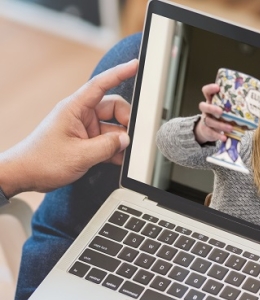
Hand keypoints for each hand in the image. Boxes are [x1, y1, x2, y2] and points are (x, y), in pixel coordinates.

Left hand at [0, 59, 138, 197]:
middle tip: (130, 137)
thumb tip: (126, 140)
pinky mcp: (86, 141)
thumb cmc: (42, 161)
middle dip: (125, 121)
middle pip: (113, 108)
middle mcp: (80, 115)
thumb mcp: (80, 155)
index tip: (134, 66)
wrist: (26, 174)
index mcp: (74, 108)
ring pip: (113, 127)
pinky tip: (117, 159)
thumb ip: (107, 146)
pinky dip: (114, 149)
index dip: (119, 74)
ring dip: (120, 140)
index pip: (100, 85)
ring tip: (122, 153)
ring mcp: (84, 128)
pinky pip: (107, 140)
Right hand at [194, 83, 233, 143]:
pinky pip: (211, 132)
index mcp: (211, 101)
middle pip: (203, 106)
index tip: (217, 87)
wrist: (208, 130)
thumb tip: (254, 105)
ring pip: (209, 121)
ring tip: (230, 128)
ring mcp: (205, 119)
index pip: (206, 91)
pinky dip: (218, 135)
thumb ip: (233, 106)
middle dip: (212, 108)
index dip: (210, 88)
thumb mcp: (225, 109)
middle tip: (221, 112)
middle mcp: (206, 109)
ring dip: (219, 125)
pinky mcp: (206, 130)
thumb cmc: (221, 116)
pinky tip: (224, 137)